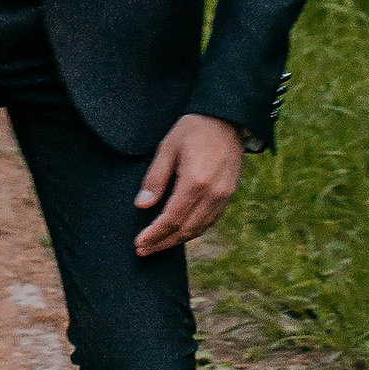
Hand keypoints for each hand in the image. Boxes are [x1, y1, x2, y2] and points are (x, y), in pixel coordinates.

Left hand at [133, 114, 244, 256]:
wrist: (226, 119)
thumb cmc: (194, 129)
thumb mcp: (168, 147)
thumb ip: (155, 178)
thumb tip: (142, 205)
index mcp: (195, 182)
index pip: (171, 219)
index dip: (154, 234)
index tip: (139, 243)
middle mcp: (212, 194)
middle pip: (185, 229)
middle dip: (163, 243)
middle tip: (143, 250)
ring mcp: (224, 197)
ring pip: (199, 229)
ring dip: (177, 241)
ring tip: (157, 245)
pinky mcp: (229, 195)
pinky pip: (210, 221)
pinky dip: (193, 231)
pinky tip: (179, 233)